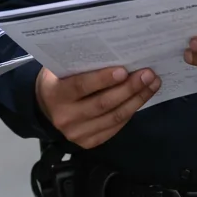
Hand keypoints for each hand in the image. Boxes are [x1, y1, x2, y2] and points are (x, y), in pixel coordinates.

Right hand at [34, 66, 160, 148]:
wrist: (44, 107)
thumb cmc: (57, 80)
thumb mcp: (59, 68)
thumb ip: (80, 64)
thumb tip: (114, 54)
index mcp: (54, 94)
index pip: (81, 86)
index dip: (103, 79)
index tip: (124, 70)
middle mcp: (65, 117)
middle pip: (103, 104)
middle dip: (129, 88)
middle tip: (148, 74)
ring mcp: (77, 133)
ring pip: (114, 117)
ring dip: (137, 100)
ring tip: (152, 84)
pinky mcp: (88, 143)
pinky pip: (115, 127)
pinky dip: (130, 112)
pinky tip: (141, 98)